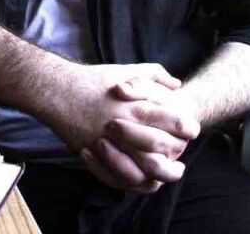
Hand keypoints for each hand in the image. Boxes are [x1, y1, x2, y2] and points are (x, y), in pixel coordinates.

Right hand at [35, 62, 192, 190]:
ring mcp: (107, 143)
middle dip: (176, 150)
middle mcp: (122, 127)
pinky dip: (133, 180)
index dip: (185, 126)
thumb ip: (154, 74)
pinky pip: (117, 176)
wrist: (57, 89)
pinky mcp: (94, 154)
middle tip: (183, 153)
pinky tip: (144, 176)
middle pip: (159, 146)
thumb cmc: (94, 80)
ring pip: (141, 168)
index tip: (192, 129)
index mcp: (133, 105)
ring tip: (171, 170)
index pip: (169, 120)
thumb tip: (177, 84)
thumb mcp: (126, 70)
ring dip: (159, 172)